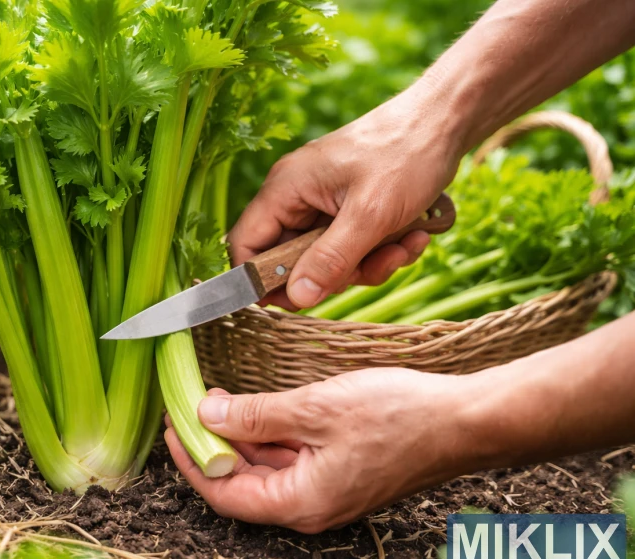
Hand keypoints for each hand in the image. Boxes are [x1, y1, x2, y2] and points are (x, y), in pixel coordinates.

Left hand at [165, 368, 481, 532]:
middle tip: (190, 402)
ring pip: (265, 468)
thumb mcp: (317, 408)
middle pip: (242, 482)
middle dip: (212, 444)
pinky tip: (258, 406)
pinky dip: (269, 433)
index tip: (172, 424)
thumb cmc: (401, 416)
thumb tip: (206, 412)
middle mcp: (310, 505)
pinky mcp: (339, 471)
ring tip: (218, 398)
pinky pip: (290, 457)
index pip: (224, 494)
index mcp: (301, 503)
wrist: (466, 421)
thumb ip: (257, 415)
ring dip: (240, 436)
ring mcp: (326, 490)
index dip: (191, 460)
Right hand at [229, 93, 462, 309]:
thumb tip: (298, 297)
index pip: (246, 244)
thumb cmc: (407, 154)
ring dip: (366, 265)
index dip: (260, 279)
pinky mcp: (349, 209)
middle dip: (332, 274)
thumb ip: (330, 259)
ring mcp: (324, 203)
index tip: (295, 302)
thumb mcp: (370, 215)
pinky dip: (381, 251)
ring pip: (327, 259)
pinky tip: (413, 237)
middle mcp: (297, 196)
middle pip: (290, 259)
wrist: (447, 121)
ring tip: (402, 247)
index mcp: (285, 188)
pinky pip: (352, 248)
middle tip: (366, 270)